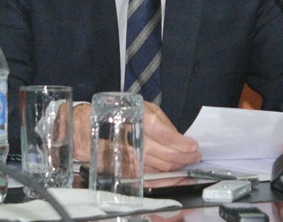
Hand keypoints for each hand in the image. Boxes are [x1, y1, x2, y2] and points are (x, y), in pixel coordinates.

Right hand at [70, 101, 200, 171]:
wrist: (87, 127)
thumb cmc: (119, 112)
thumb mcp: (144, 107)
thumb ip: (162, 123)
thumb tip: (180, 138)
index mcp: (140, 119)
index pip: (167, 136)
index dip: (183, 144)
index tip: (194, 147)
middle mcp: (135, 139)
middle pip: (167, 155)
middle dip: (185, 158)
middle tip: (195, 156)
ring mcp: (131, 155)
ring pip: (160, 167)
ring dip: (177, 167)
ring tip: (187, 162)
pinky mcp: (126, 166)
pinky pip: (150, 173)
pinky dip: (164, 174)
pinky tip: (173, 170)